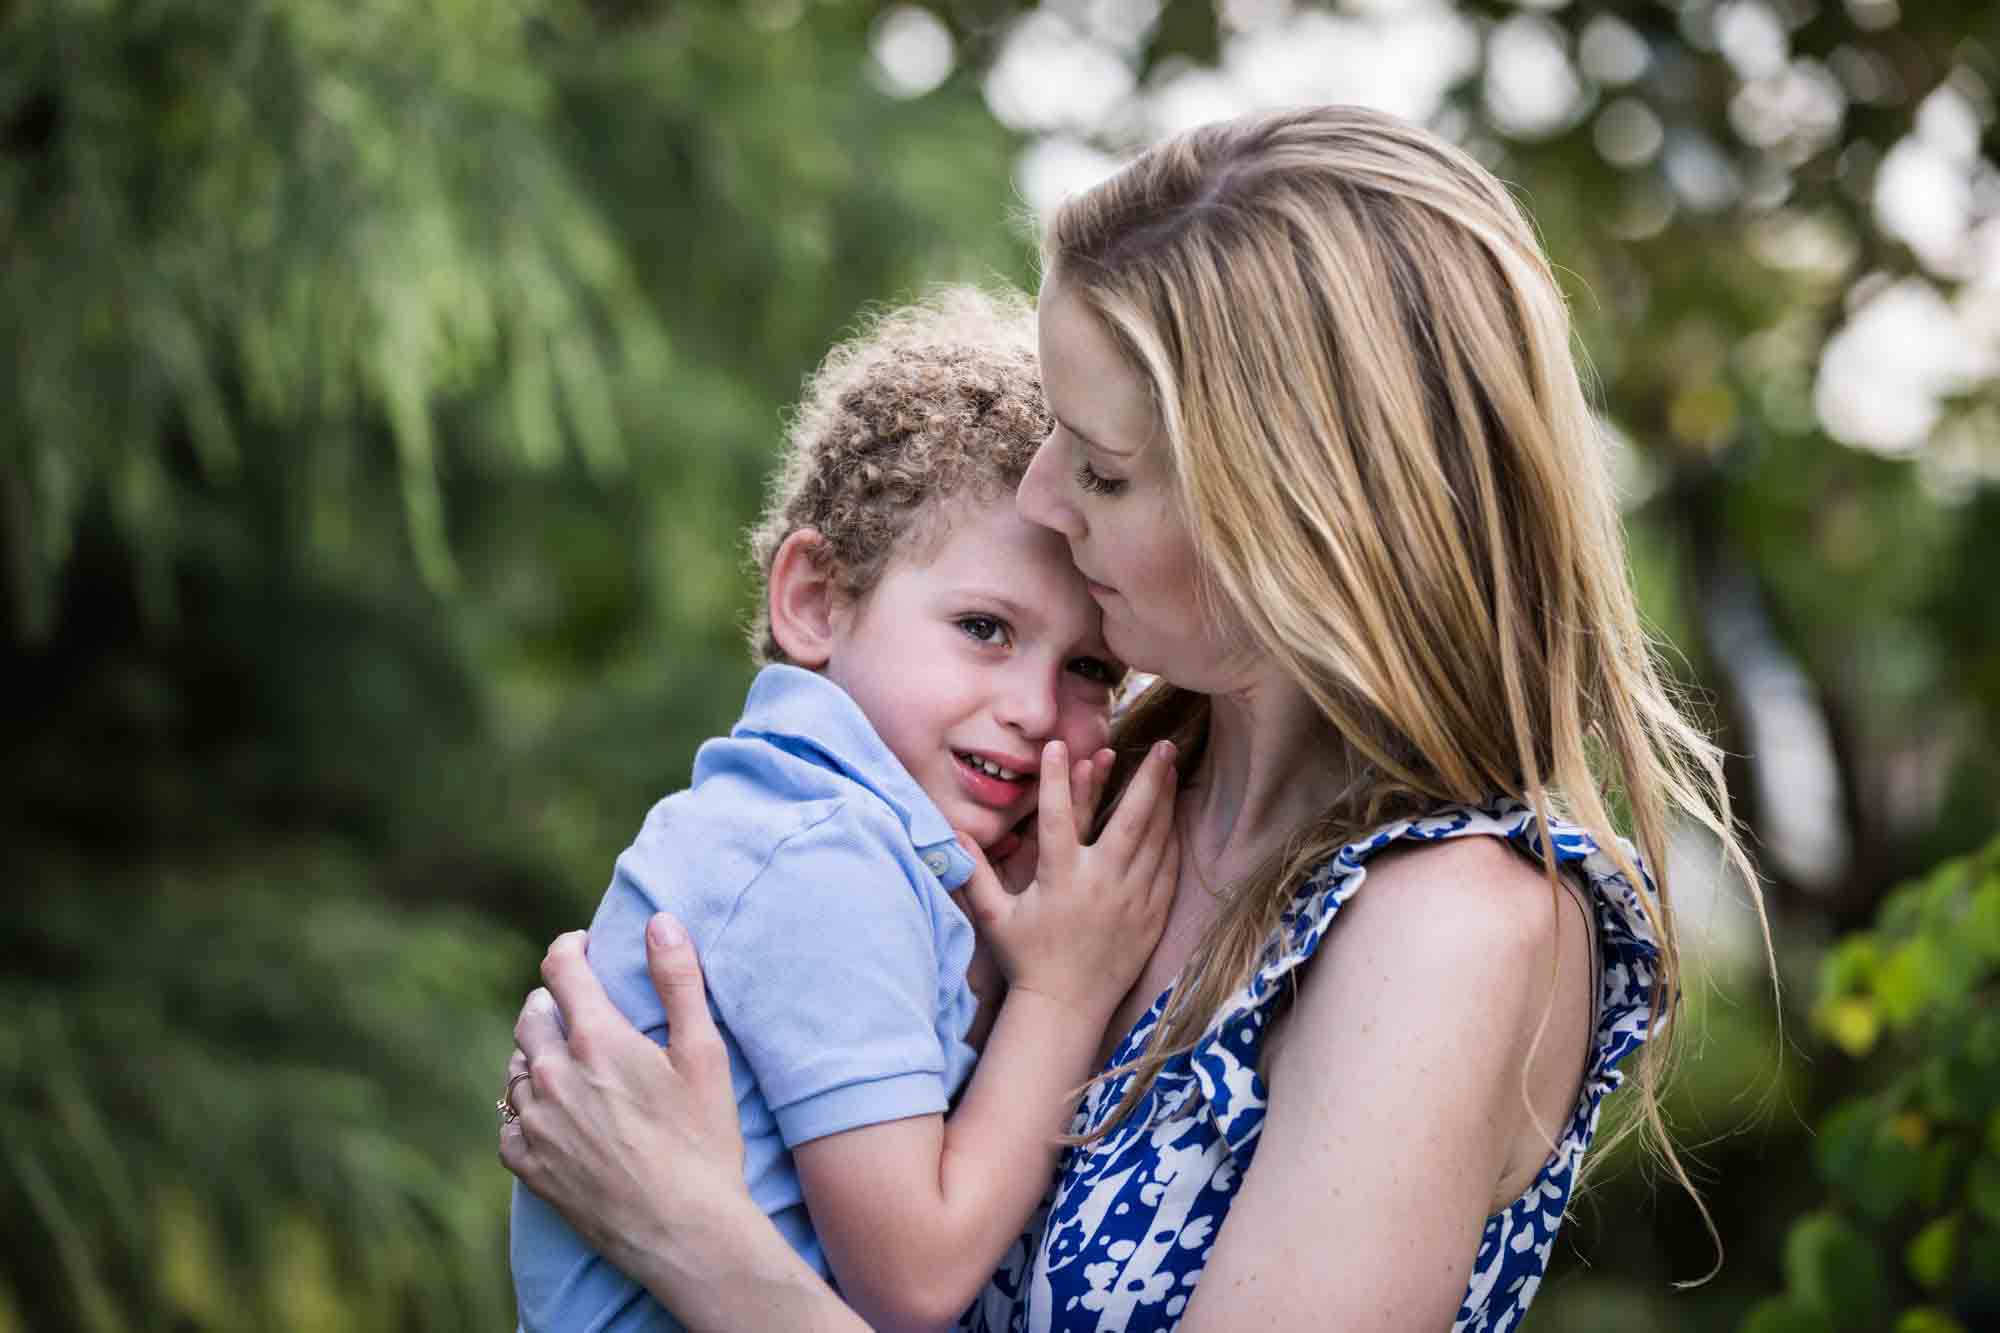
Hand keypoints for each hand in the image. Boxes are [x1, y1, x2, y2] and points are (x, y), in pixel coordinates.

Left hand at [499, 915, 749, 1277]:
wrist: (684, 1232)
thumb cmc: (703, 1141)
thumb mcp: (705, 1053)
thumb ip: (679, 981)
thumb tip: (660, 921)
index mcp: (596, 1039)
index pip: (561, 968)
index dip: (571, 948)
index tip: (584, 948)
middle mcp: (553, 1074)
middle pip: (532, 1015)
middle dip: (554, 1001)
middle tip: (581, 1008)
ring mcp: (535, 1123)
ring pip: (517, 1067)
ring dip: (538, 1054)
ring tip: (569, 1062)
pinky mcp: (528, 1165)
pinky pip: (509, 1122)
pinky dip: (527, 1109)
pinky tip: (553, 1115)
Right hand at [958, 739, 1178, 1017]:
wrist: (1066, 1007)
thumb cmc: (1026, 958)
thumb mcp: (994, 916)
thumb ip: (974, 873)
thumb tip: (952, 833)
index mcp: (1060, 878)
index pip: (1058, 816)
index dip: (1057, 779)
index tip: (1061, 745)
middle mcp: (1100, 883)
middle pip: (1131, 820)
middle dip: (1148, 779)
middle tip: (1163, 746)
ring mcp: (1131, 900)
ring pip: (1155, 840)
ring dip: (1165, 802)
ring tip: (1172, 769)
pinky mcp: (1150, 916)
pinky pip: (1167, 870)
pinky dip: (1171, 841)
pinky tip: (1173, 818)